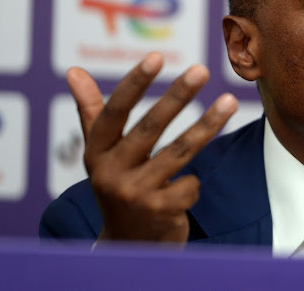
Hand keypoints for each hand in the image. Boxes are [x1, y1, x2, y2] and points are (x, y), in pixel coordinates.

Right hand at [67, 52, 237, 243]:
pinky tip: (183, 190)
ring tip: (229, 102)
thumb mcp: (102, 153)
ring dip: (207, 125)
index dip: (134, 84)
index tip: (156, 57)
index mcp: (95, 154)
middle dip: (178, 96)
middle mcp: (110, 174)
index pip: (114, 113)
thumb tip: (74, 71)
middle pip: (150, 128)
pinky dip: (193, 182)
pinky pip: (190, 183)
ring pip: (179, 152)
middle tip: (201, 70)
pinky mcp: (160, 211)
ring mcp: (135, 194)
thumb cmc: (118, 185)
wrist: (128, 245)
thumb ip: (92, 112)